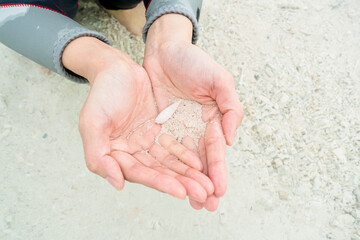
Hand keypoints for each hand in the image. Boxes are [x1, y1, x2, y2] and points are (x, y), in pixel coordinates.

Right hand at [62, 37, 213, 201]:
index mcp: (114, 155)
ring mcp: (146, 143)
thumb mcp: (92, 123)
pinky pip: (174, 146)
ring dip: (187, 174)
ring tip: (207, 186)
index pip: (139, 173)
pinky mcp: (159, 131)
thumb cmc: (102, 94)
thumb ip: (98, 156)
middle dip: (181, 183)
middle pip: (158, 172)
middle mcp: (131, 153)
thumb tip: (117, 184)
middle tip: (203, 194)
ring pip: (169, 162)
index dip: (160, 183)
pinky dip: (186, 155)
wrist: (117, 68)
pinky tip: (200, 163)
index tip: (181, 192)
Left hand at [144, 14, 243, 209]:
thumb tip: (230, 139)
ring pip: (182, 161)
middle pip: (201, 162)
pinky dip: (167, 168)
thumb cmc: (193, 61)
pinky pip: (162, 150)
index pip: (216, 151)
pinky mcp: (159, 127)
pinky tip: (169, 183)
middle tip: (207, 206)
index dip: (218, 171)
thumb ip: (230, 108)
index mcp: (214, 120)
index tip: (219, 191)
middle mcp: (196, 129)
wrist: (164, 50)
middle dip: (205, 184)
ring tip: (191, 203)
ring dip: (187, 182)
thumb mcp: (219, 80)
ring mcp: (178, 130)